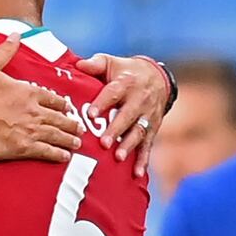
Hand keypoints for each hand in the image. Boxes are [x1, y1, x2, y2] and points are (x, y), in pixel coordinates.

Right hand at [0, 34, 83, 162]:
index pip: (53, 98)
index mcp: (27, 92)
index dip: (63, 104)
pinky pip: (47, 151)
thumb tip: (15, 35)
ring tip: (77, 143)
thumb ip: (5, 51)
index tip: (68, 108)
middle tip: (79, 128)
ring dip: (69, 139)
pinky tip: (64, 156)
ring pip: (57, 135)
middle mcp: (33, 111)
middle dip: (71, 124)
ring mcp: (30, 130)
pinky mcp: (23, 147)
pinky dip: (58, 154)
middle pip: (60, 118)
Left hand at [76, 54, 168, 176]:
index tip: (90, 115)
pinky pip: (148, 145)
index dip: (102, 103)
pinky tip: (137, 173)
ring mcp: (147, 116)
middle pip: (127, 116)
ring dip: (128, 145)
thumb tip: (77, 64)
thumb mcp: (111, 62)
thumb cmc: (125, 71)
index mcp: (126, 83)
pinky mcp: (152, 128)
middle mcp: (139, 100)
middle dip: (116, 130)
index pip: (113, 93)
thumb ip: (94, 64)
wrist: (157, 78)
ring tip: (118, 157)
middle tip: (104, 143)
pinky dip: (143, 160)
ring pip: (138, 132)